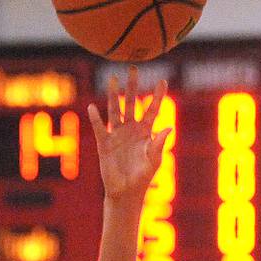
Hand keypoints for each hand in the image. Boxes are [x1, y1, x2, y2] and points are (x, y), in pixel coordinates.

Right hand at [87, 67, 169, 201]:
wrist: (125, 192)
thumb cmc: (142, 178)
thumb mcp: (153, 161)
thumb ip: (158, 144)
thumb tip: (168, 127)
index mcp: (145, 132)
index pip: (152, 110)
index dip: (158, 96)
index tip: (163, 81)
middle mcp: (131, 129)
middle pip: (131, 103)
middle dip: (132, 86)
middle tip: (133, 69)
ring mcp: (117, 135)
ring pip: (115, 110)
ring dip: (114, 95)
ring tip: (113, 80)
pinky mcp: (105, 143)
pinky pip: (100, 128)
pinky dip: (96, 118)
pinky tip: (93, 107)